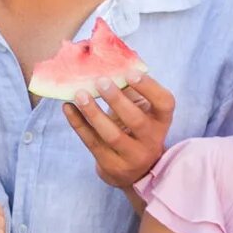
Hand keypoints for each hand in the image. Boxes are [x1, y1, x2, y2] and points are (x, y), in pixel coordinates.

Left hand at [62, 72, 176, 192]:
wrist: (134, 170)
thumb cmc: (135, 129)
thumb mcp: (141, 111)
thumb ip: (130, 89)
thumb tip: (112, 61)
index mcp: (161, 121)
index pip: (164, 103)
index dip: (149, 87)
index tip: (129, 73)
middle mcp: (151, 140)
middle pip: (136, 120)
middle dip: (117, 100)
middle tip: (100, 81)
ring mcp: (132, 156)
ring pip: (112, 135)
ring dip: (94, 113)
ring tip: (79, 94)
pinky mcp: (112, 165)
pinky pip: (92, 142)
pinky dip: (79, 124)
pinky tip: (68, 108)